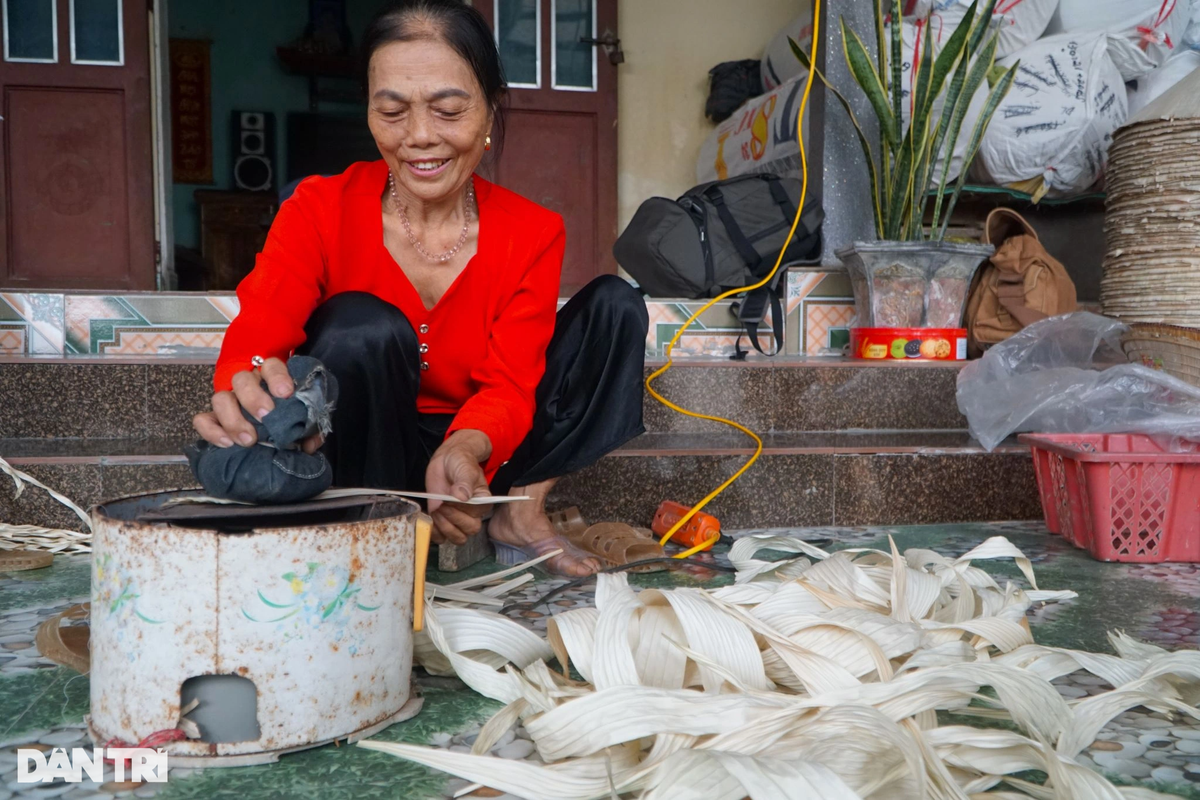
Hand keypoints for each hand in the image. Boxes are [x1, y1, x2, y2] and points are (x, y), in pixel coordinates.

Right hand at [192, 357, 323, 452]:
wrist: (270, 419)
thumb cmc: (288, 414)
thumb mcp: (302, 415)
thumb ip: (309, 426)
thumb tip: (310, 443)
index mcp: (270, 375)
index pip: (271, 365)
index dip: (277, 377)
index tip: (285, 394)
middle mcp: (246, 383)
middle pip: (241, 380)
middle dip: (253, 398)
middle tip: (266, 417)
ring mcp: (228, 399)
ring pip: (220, 398)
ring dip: (233, 419)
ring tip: (249, 439)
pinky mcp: (214, 417)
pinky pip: (203, 420)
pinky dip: (211, 431)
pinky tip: (227, 443)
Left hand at [425, 430, 492, 545]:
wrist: (447, 461)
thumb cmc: (460, 462)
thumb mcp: (465, 468)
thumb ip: (465, 482)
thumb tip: (462, 497)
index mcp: (482, 502)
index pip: (476, 514)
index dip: (461, 510)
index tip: (449, 498)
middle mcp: (473, 514)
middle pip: (469, 530)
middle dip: (452, 519)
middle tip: (441, 505)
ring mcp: (457, 519)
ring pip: (457, 538)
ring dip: (443, 527)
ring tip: (436, 510)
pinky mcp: (443, 521)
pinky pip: (442, 538)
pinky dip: (434, 533)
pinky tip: (430, 519)